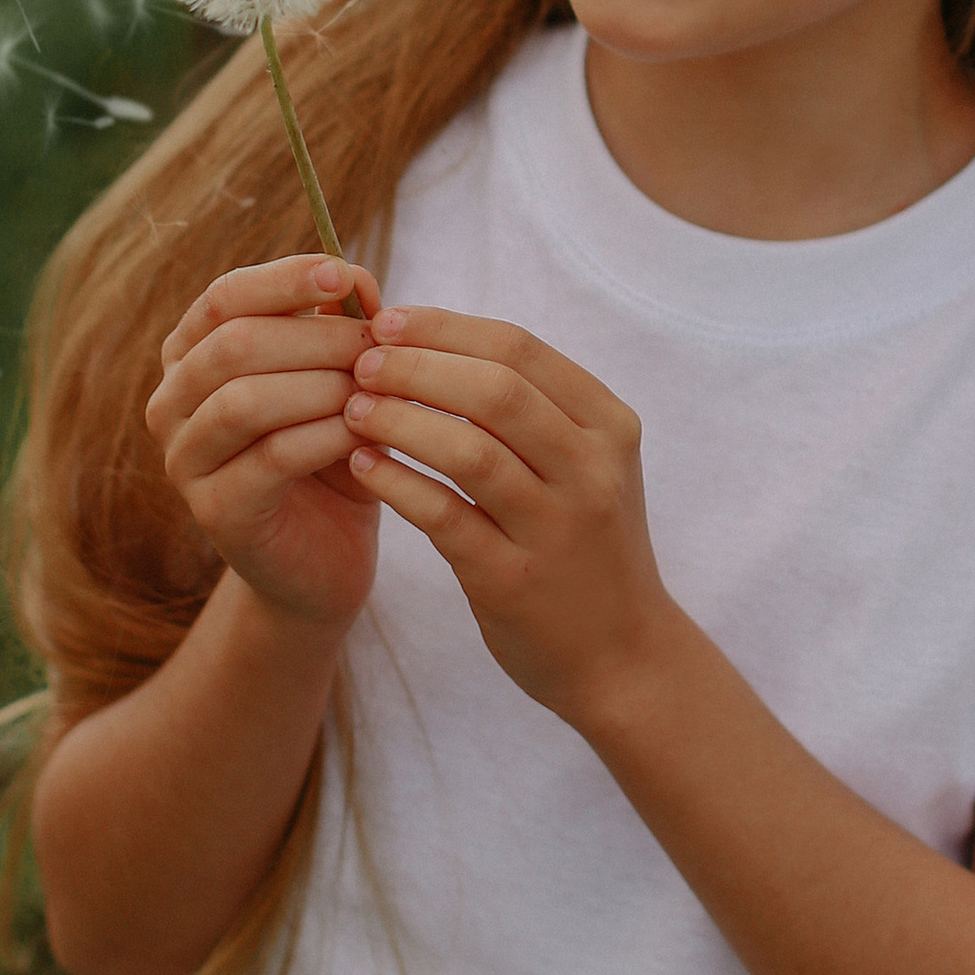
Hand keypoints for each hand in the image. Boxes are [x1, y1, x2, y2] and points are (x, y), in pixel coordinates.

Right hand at [145, 256, 385, 629]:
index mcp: (191, 357)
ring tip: (372, 389)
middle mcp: (172, 404)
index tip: (345, 275)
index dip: (283, 280)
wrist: (325, 556)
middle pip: (233, 343)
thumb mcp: (337, 378)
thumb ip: (339, 327)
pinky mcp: (215, 511)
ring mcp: (184, 460)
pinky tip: (364, 432)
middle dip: (317, 337)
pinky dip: (325, 435)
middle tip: (378, 346)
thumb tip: (357, 280)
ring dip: (321, 385)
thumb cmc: (330, 452)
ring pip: (245, 400)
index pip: (222, 297)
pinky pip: (270, 456)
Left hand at [342, 309, 671, 729]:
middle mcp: (591, 470)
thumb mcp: (584, 464)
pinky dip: (397, 483)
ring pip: (469, 449)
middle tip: (361, 361)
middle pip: (495, 389)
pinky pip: (444, 516)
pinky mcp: (515, 579)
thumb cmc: (584, 545)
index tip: (387, 320)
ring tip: (352, 408)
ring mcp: (556, 527)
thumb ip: (528, 406)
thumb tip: (429, 337)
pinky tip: (361, 465)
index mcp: (609, 425)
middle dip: (417, 366)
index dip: (444, 327)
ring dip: (400, 420)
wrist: (622, 655)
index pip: (520, 347)